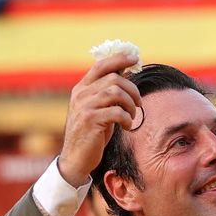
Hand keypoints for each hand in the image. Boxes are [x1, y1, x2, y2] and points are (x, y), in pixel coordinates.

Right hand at [58, 52, 141, 186]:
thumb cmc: (92, 132)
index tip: (135, 58)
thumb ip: (107, 91)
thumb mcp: (98, 108)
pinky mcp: (90, 120)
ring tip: (132, 116)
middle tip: (138, 103)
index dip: (119, 59)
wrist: (76, 158)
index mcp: (82, 88)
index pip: (101, 65)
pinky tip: (127, 126)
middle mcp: (81, 94)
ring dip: (131, 104)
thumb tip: (125, 71)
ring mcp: (84, 106)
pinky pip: (117, 112)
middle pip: (114, 79)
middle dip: (132, 89)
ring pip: (116, 92)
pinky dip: (127, 118)